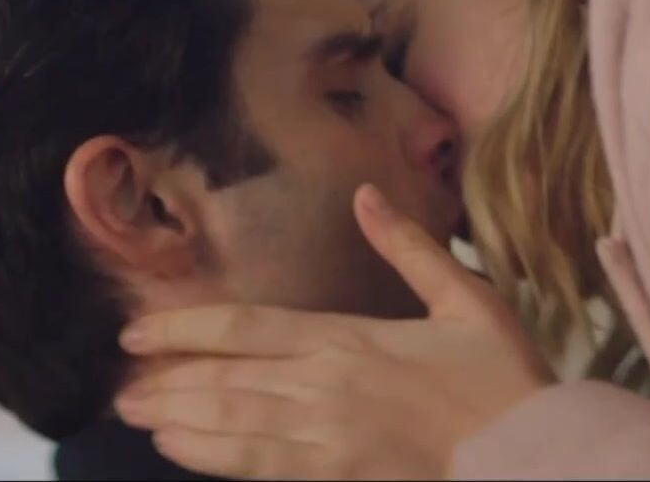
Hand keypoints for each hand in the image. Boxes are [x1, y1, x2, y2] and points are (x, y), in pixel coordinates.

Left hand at [114, 184, 555, 479]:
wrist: (530, 451)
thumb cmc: (504, 377)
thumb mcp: (466, 297)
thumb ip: (410, 246)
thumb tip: (366, 194)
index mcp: (351, 339)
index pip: (247, 328)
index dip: (185, 328)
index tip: (138, 331)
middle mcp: (327, 387)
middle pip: (225, 379)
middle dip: (166, 381)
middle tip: (119, 385)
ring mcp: (328, 437)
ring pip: (232, 424)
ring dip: (177, 418)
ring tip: (134, 414)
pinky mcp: (339, 474)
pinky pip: (261, 465)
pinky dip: (214, 456)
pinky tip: (181, 450)